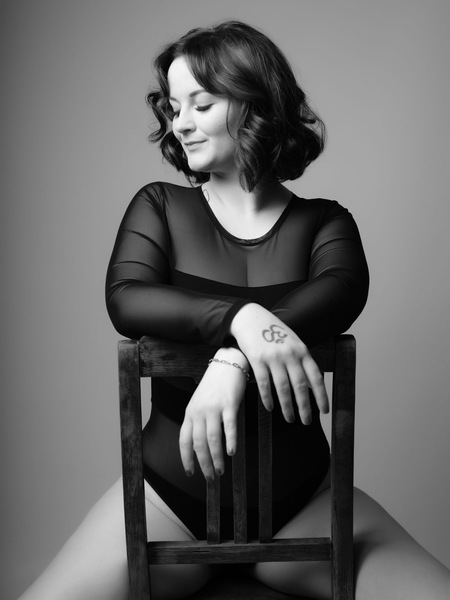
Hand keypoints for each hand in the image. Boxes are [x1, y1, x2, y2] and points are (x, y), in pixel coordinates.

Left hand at [179, 348, 247, 479]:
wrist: (228, 362)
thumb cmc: (215, 385)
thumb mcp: (201, 403)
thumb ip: (199, 421)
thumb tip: (201, 446)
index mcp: (190, 413)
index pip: (184, 440)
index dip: (186, 459)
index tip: (191, 473)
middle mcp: (199, 411)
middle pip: (199, 444)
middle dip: (203, 464)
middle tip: (211, 478)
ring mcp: (213, 407)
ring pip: (212, 439)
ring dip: (216, 458)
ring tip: (221, 470)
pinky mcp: (229, 403)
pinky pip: (229, 426)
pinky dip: (229, 441)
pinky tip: (232, 452)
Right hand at [230, 303, 328, 424]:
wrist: (250, 318)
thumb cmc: (273, 332)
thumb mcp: (293, 343)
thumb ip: (303, 361)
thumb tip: (312, 385)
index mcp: (302, 351)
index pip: (316, 377)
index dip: (321, 395)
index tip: (325, 411)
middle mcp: (290, 354)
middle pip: (300, 386)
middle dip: (305, 406)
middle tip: (306, 421)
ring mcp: (273, 357)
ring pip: (283, 387)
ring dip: (287, 406)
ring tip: (290, 419)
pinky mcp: (257, 359)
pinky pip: (264, 383)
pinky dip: (268, 398)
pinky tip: (271, 408)